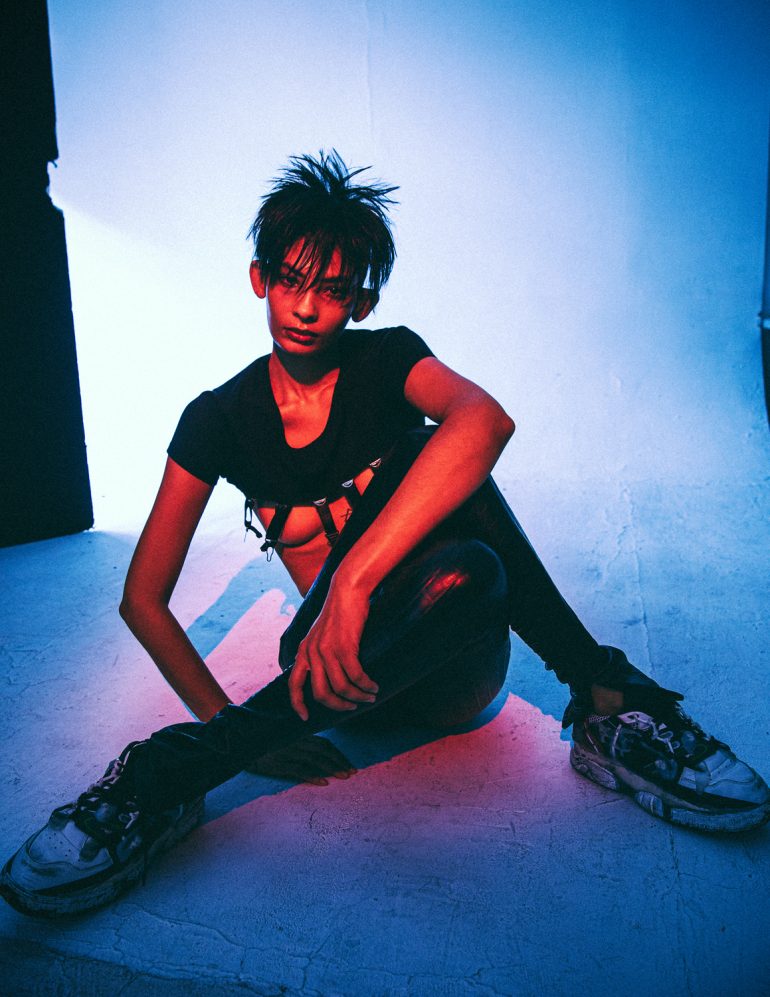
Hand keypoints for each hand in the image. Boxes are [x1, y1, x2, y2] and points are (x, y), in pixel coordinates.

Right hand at [244, 734, 356, 785]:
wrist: (239, 740)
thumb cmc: (263, 739)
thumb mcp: (283, 735)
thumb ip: (299, 739)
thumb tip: (316, 748)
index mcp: (298, 735)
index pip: (324, 743)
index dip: (337, 754)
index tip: (348, 763)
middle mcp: (295, 742)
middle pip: (323, 751)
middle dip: (339, 761)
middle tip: (352, 772)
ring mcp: (287, 752)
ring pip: (314, 760)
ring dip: (331, 768)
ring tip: (343, 776)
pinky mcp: (277, 763)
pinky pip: (298, 770)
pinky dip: (312, 775)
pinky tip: (323, 782)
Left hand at [288, 578, 378, 720]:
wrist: (347, 590)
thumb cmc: (339, 612)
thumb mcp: (321, 633)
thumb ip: (318, 653)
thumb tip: (327, 675)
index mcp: (303, 650)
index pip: (293, 684)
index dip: (297, 704)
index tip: (305, 718)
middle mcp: (312, 653)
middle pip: (321, 693)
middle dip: (338, 706)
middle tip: (351, 707)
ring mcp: (327, 650)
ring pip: (340, 688)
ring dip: (356, 697)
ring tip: (369, 696)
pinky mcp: (344, 647)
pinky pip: (355, 676)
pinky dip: (365, 685)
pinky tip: (373, 686)